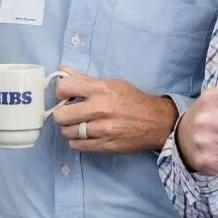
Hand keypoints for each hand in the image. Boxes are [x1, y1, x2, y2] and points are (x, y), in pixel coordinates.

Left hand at [51, 69, 178, 153]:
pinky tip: (84, 135)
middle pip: (61, 115)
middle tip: (68, 113)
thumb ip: (85, 79)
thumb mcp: (112, 83)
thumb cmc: (133, 101)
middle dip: (61, 114)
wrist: (157, 122)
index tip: (65, 96)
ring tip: (78, 124)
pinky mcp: (105, 145)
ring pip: (67, 132)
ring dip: (69, 128)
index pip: (65, 88)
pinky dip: (76, 141)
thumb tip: (62, 71)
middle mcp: (100, 109)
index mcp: (101, 89)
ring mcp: (102, 130)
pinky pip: (77, 146)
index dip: (60, 92)